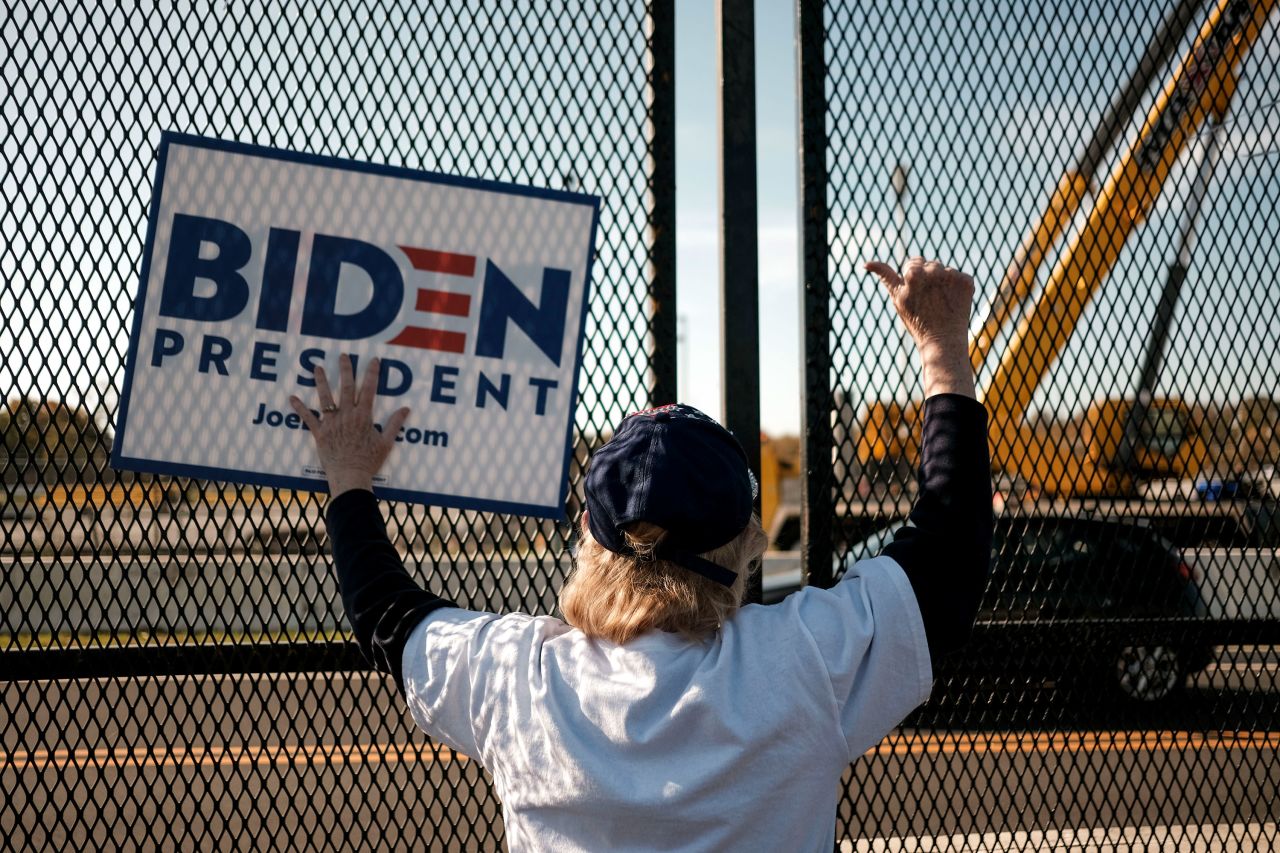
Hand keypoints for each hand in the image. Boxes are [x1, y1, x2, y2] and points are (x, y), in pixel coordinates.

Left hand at [290, 354, 411, 497]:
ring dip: (320, 381)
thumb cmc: (369, 462)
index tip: (373, 360)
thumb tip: (406, 409)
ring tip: (316, 368)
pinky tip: (292, 398)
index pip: (369, 389)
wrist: (350, 476)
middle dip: (345, 370)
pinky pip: (308, 418)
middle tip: (343, 355)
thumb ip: (395, 424)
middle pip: (345, 387)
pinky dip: (299, 408)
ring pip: (325, 398)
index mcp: (364, 416)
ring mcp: (332, 423)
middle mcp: (346, 416)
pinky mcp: (320, 433)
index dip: (372, 373)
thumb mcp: (386, 443)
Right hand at [865, 257, 975, 398]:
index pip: (914, 263)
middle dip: (929, 278)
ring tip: (941, 302)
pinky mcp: (967, 281)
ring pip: (945, 271)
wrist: (942, 341)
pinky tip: (953, 302)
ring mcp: (952, 275)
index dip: (914, 280)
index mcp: (913, 272)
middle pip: (931, 264)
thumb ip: (885, 276)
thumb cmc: (917, 321)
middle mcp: (933, 270)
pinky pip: (960, 277)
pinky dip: (958, 288)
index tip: (917, 295)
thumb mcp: (897, 298)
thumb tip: (865, 263)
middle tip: (929, 301)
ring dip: (944, 282)